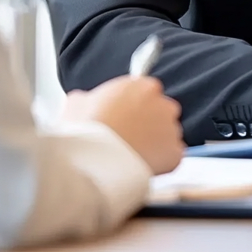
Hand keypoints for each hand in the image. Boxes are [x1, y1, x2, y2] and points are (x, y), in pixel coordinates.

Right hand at [60, 76, 184, 174]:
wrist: (95, 161)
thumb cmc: (86, 131)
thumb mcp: (77, 102)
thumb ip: (89, 97)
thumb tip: (85, 102)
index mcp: (142, 86)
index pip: (148, 91)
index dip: (136, 106)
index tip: (128, 116)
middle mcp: (162, 103)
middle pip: (162, 111)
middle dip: (150, 123)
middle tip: (131, 136)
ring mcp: (171, 129)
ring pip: (168, 134)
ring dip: (156, 142)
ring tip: (133, 154)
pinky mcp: (175, 153)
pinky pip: (172, 156)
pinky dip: (161, 162)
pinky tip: (141, 165)